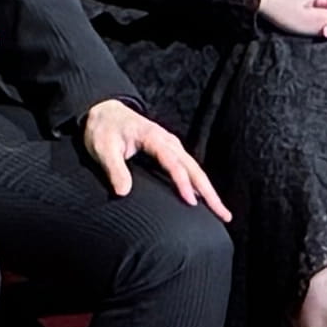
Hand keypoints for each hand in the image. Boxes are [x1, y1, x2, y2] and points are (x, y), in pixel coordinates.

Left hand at [80, 99, 224, 214]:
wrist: (105, 111)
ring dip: (209, 191)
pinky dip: (199, 185)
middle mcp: (168, 141)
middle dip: (210, 192)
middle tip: (224, 214)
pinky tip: (204, 200)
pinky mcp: (170, 152)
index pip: (173, 163)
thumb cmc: (103, 130)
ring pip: (195, 170)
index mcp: (153, 138)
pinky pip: (189, 169)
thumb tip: (123, 192)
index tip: (191, 203)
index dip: (183, 183)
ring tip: (222, 213)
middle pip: (194, 168)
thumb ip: (114, 169)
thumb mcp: (102, 148)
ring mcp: (171, 146)